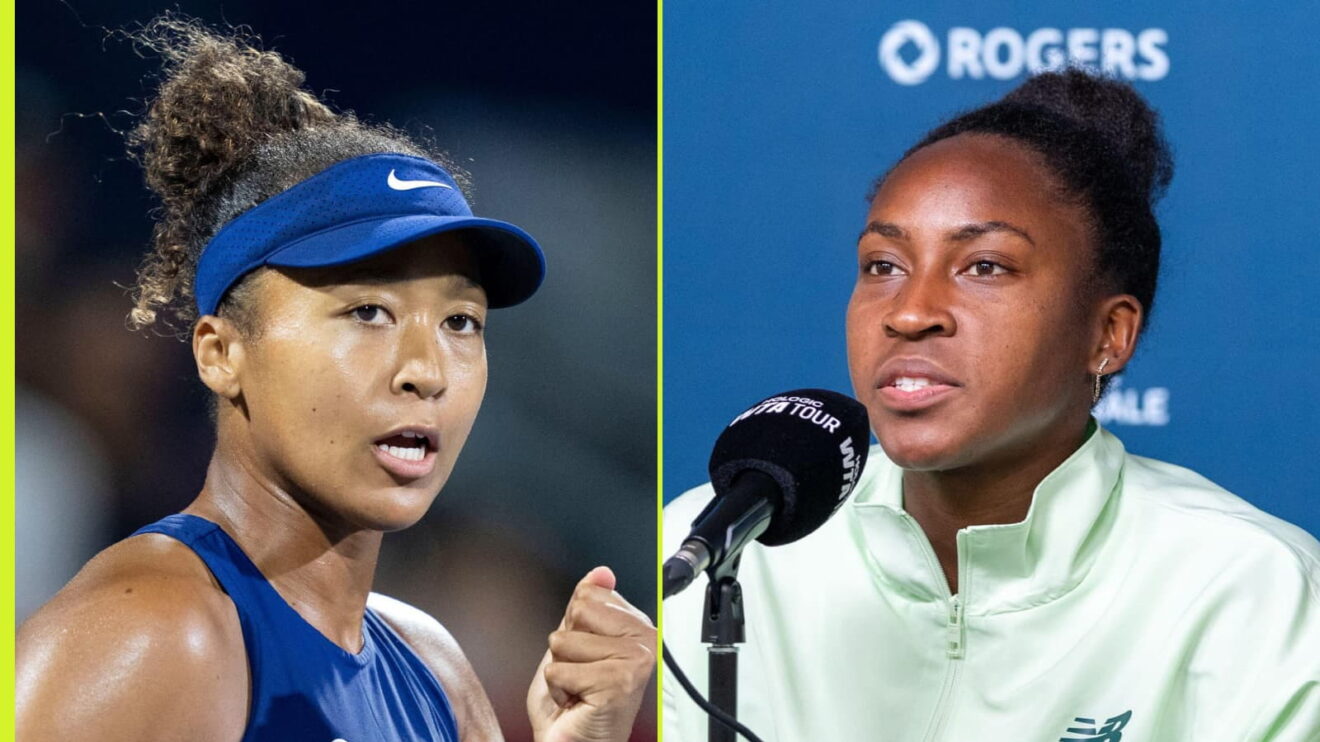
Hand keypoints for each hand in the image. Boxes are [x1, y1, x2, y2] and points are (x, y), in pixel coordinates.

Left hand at [527, 566, 655, 741]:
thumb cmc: (575, 707)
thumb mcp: (574, 645)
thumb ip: (586, 607)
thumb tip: (601, 573)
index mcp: (636, 628)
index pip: (589, 595)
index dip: (575, 628)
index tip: (589, 655)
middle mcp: (643, 643)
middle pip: (578, 611)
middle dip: (566, 647)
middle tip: (583, 675)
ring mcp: (635, 662)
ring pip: (564, 640)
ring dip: (562, 670)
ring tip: (580, 689)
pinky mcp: (618, 682)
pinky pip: (559, 669)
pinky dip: (559, 689)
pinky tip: (578, 701)